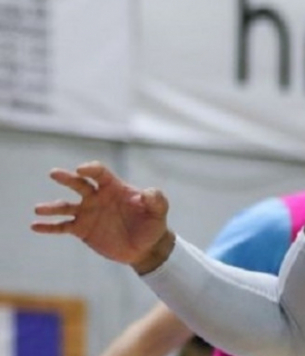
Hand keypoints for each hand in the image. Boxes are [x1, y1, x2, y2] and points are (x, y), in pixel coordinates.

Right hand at [32, 161, 170, 268]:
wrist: (146, 246)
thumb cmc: (153, 224)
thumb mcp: (159, 211)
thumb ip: (156, 199)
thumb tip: (148, 193)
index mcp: (114, 188)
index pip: (100, 173)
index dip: (91, 168)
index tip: (82, 169)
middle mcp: (97, 197)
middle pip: (79, 184)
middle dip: (67, 178)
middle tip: (54, 173)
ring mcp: (88, 213)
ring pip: (65, 206)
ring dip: (52, 207)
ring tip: (38, 209)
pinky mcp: (82, 229)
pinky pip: (62, 227)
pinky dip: (49, 226)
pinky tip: (35, 226)